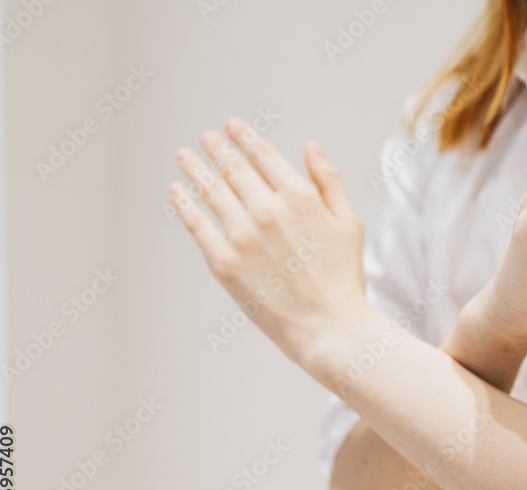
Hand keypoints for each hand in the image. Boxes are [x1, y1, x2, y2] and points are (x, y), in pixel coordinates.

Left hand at [169, 119, 365, 368]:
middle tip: (207, 138)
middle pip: (233, 168)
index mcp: (300, 196)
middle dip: (218, 148)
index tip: (232, 126)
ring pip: (211, 191)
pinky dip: (184, 203)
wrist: (329, 326)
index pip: (263, 155)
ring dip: (195, 168)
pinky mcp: (224, 263)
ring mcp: (243, 236)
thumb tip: (310, 146)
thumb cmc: (344, 278)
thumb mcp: (349, 223)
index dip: (244, 137)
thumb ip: (329, 181)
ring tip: (184, 156)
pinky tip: (177, 191)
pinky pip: (197, 224)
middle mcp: (268, 210)